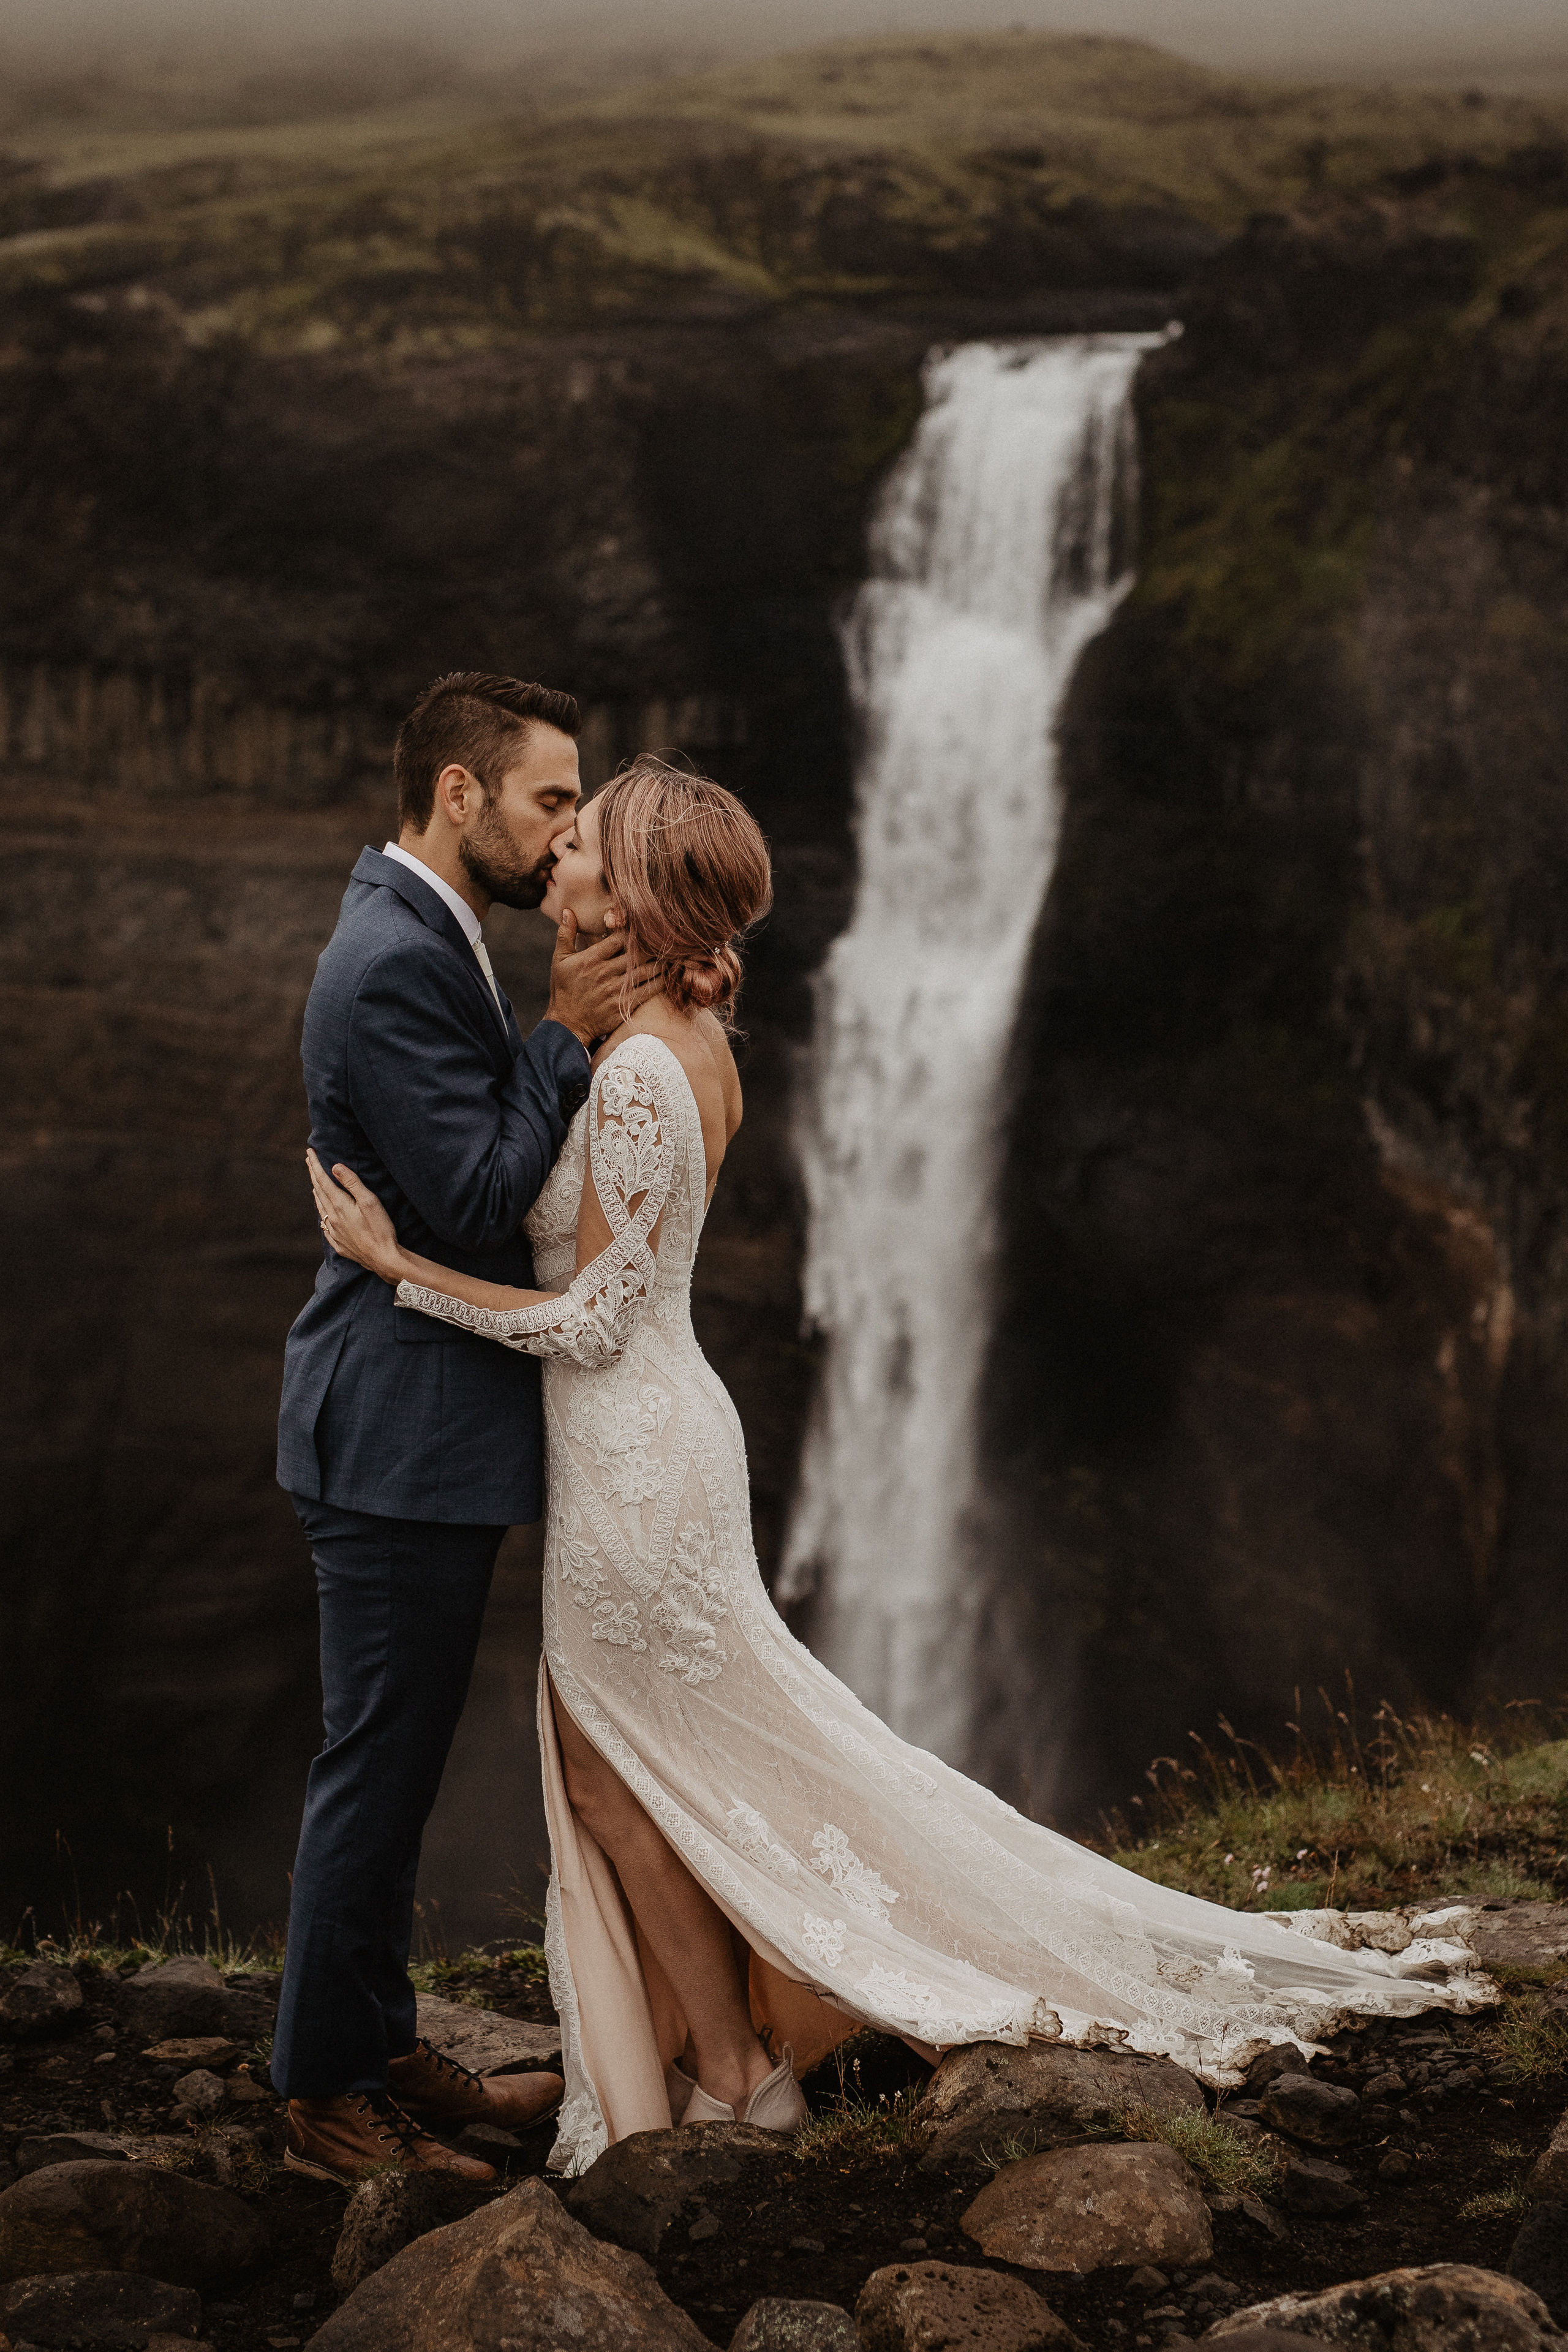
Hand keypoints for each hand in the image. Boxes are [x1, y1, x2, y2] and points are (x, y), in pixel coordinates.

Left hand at [307, 1150, 404, 1282]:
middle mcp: (332, 1218)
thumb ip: (352, 1183)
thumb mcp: (369, 1201)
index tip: (309, 1152)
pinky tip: (323, 1213)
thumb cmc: (380, 1229)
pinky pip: (324, 1224)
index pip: (323, 1180)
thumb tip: (335, 1167)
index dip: (316, 1165)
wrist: (383, 1259)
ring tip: (314, 1183)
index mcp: (339, 1205)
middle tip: (308, 1160)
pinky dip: (322, 1213)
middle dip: (313, 1174)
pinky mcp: (338, 1243)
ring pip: (320, 1207)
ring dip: (316, 1192)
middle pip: (319, 1192)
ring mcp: (333, 1232)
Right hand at [545, 908, 660, 1047]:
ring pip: (645, 971)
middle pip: (636, 954)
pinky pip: (646, 991)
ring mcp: (615, 990)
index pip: (619, 938)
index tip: (644, 927)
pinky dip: (659, 982)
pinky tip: (667, 975)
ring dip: (659, 962)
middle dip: (652, 946)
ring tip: (670, 955)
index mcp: (591, 959)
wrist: (567, 1024)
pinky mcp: (623, 1006)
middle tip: (664, 939)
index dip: (634, 931)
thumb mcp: (559, 960)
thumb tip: (569, 911)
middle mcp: (605, 973)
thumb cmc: (563, 989)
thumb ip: (565, 934)